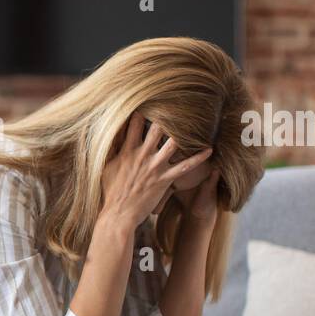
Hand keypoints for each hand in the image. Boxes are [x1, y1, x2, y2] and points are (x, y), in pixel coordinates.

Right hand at [100, 114, 212, 232]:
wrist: (119, 214)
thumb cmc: (111, 191)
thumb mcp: (105, 167)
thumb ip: (110, 150)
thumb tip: (108, 135)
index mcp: (126, 151)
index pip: (133, 125)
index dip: (141, 112)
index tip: (149, 102)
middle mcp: (142, 155)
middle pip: (156, 129)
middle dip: (167, 116)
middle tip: (178, 104)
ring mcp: (154, 167)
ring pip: (172, 143)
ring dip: (184, 132)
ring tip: (195, 121)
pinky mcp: (164, 179)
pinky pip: (185, 166)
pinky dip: (198, 158)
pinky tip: (209, 150)